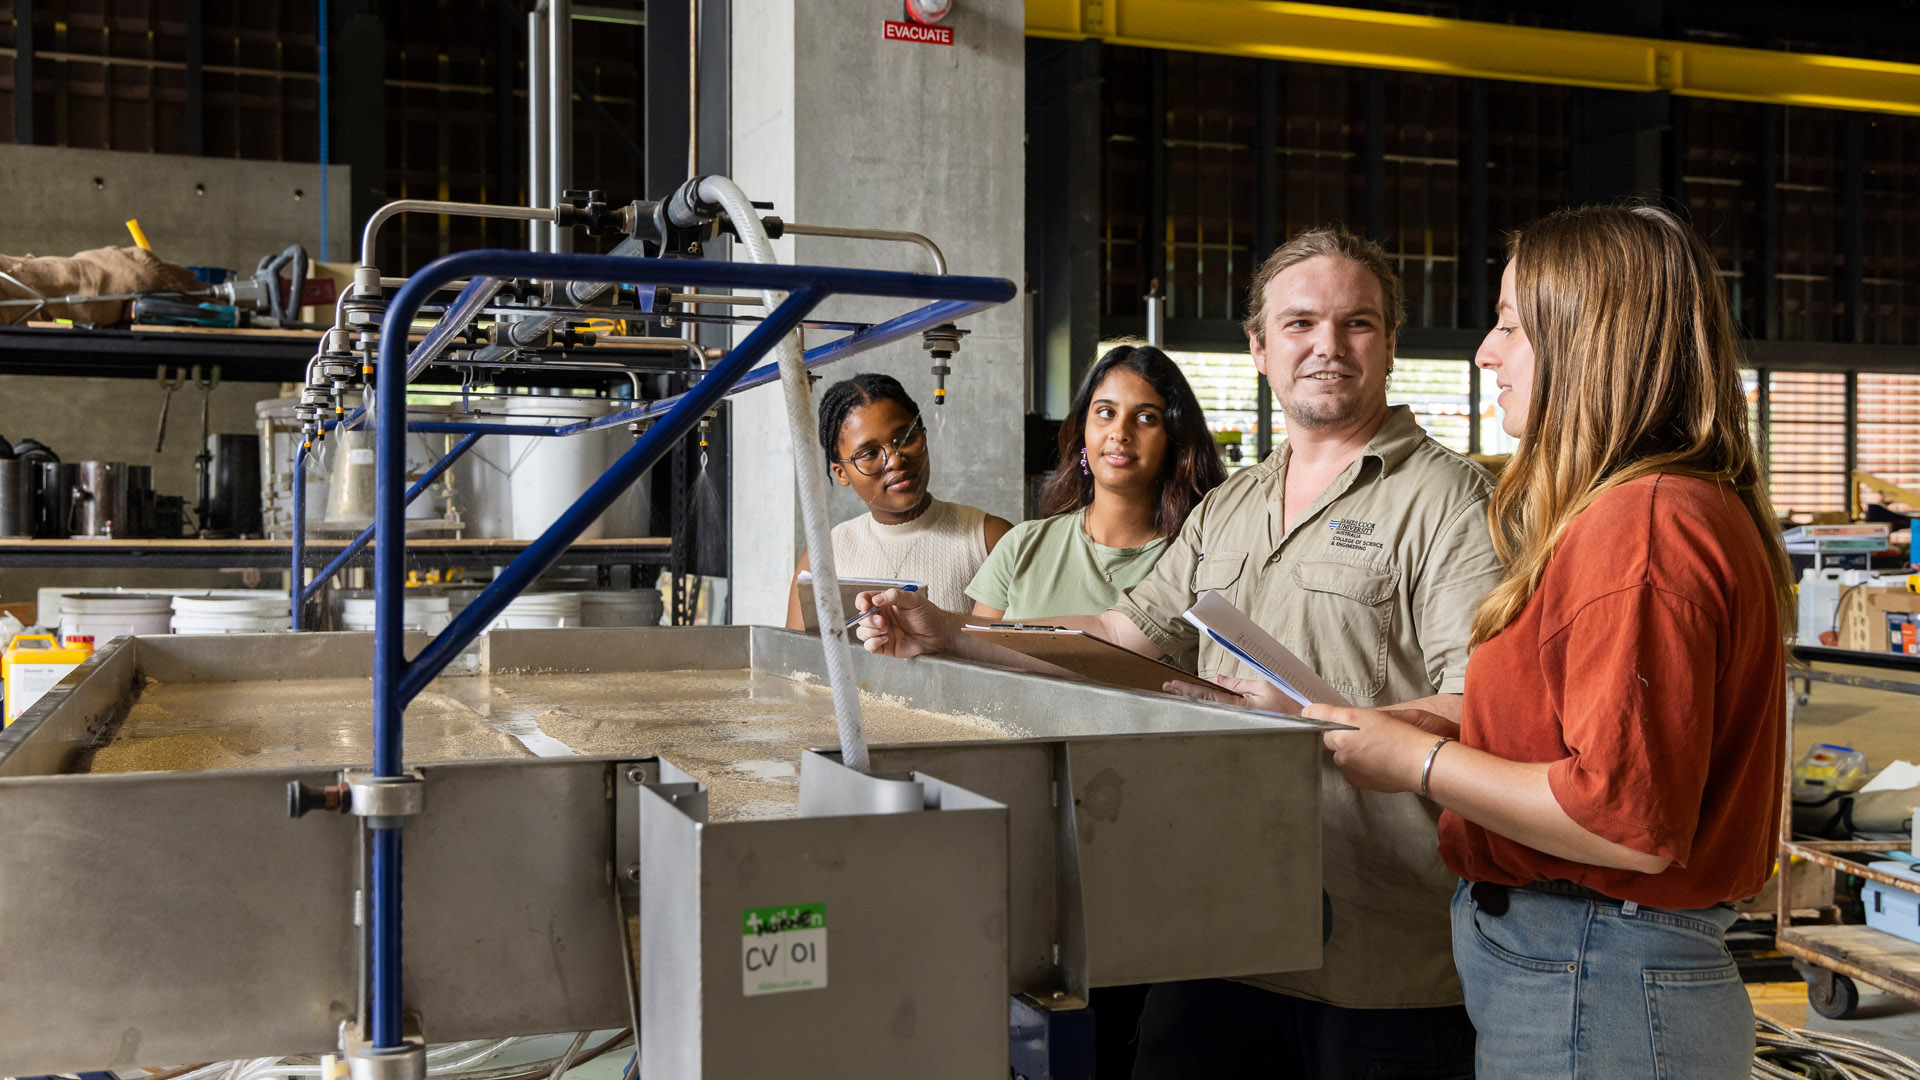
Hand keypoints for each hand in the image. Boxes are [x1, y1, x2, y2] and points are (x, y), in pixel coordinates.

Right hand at [852, 588, 949, 657]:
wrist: (937, 634)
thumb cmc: (928, 615)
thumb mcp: (913, 600)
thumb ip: (894, 596)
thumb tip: (876, 600)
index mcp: (885, 603)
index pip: (864, 599)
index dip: (861, 602)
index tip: (866, 606)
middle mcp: (881, 617)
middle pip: (861, 618)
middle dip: (869, 620)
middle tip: (882, 621)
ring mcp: (881, 632)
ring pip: (862, 632)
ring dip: (871, 632)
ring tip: (886, 630)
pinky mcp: (883, 646)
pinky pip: (868, 646)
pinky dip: (873, 643)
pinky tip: (885, 639)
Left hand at [1163, 674, 1300, 713]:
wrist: (1303, 724)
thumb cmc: (1287, 704)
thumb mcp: (1263, 687)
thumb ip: (1238, 685)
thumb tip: (1218, 680)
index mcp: (1238, 706)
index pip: (1207, 696)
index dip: (1187, 691)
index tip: (1172, 685)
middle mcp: (1234, 716)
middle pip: (1203, 704)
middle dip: (1184, 695)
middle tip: (1167, 687)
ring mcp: (1237, 722)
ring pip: (1209, 711)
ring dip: (1192, 701)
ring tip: (1176, 693)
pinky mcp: (1242, 726)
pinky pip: (1220, 716)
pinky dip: (1206, 708)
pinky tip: (1197, 705)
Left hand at [1307, 704, 1441, 793]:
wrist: (1423, 762)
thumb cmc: (1408, 734)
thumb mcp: (1382, 713)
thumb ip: (1351, 714)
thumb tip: (1321, 714)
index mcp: (1348, 721)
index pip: (1316, 714)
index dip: (1316, 715)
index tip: (1314, 715)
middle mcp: (1341, 742)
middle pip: (1328, 737)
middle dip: (1339, 735)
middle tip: (1362, 735)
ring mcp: (1345, 763)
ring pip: (1339, 755)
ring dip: (1350, 753)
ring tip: (1376, 751)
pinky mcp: (1353, 779)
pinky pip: (1349, 770)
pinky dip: (1358, 767)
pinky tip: (1377, 763)